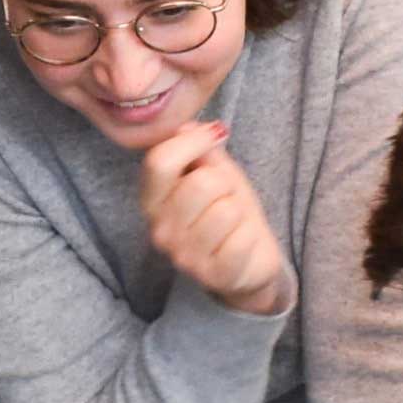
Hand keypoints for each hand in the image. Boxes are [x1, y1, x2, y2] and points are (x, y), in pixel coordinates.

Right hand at [137, 123, 293, 318]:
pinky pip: (241, 238)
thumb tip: (187, 126)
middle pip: (201, 183)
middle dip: (224, 183)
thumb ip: (200, 149)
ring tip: (233, 222)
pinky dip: (250, 235)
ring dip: (238, 210)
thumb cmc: (227, 211)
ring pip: (226, 210)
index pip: (159, 161)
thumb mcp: (214, 172)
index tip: (213, 137)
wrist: (247, 262)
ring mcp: (184, 256)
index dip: (193, 141)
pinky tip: (241, 243)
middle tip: (225, 196)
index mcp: (152, 200)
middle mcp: (160, 230)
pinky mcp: (212, 275)